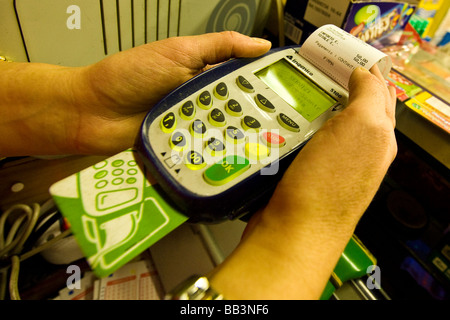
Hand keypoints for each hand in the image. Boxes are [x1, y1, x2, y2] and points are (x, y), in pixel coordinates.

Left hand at [0, 32, 270, 155]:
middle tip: (289, 136)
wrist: (90, 112)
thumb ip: (219, 46)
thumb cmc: (132, 75)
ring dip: (238, 142)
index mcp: (205, 77)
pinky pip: (202, 155)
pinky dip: (215, 159)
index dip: (267, 90)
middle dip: (258, 122)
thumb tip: (263, 44)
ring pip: (223, 136)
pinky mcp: (180, 151)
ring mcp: (190, 129)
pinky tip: (236, 167)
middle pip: (237, 114)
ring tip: (269, 154)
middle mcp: (201, 103)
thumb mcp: (179, 50)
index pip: (244, 83)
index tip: (295, 102)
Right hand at [209, 65, 396, 298]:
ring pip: (318, 124)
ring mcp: (327, 164)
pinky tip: (275, 121)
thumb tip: (367, 74)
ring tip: (288, 91)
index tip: (340, 56)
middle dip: (331, 86)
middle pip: (345, 109)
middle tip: (309, 71)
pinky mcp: (301, 172)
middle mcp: (356, 152)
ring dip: (305, 107)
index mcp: (378, 138)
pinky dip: (288, 127)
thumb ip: (369, 97)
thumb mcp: (362, 130)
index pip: (378, 94)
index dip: (363, 71)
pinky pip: (296, 140)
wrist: (291, 232)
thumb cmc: (328, 186)